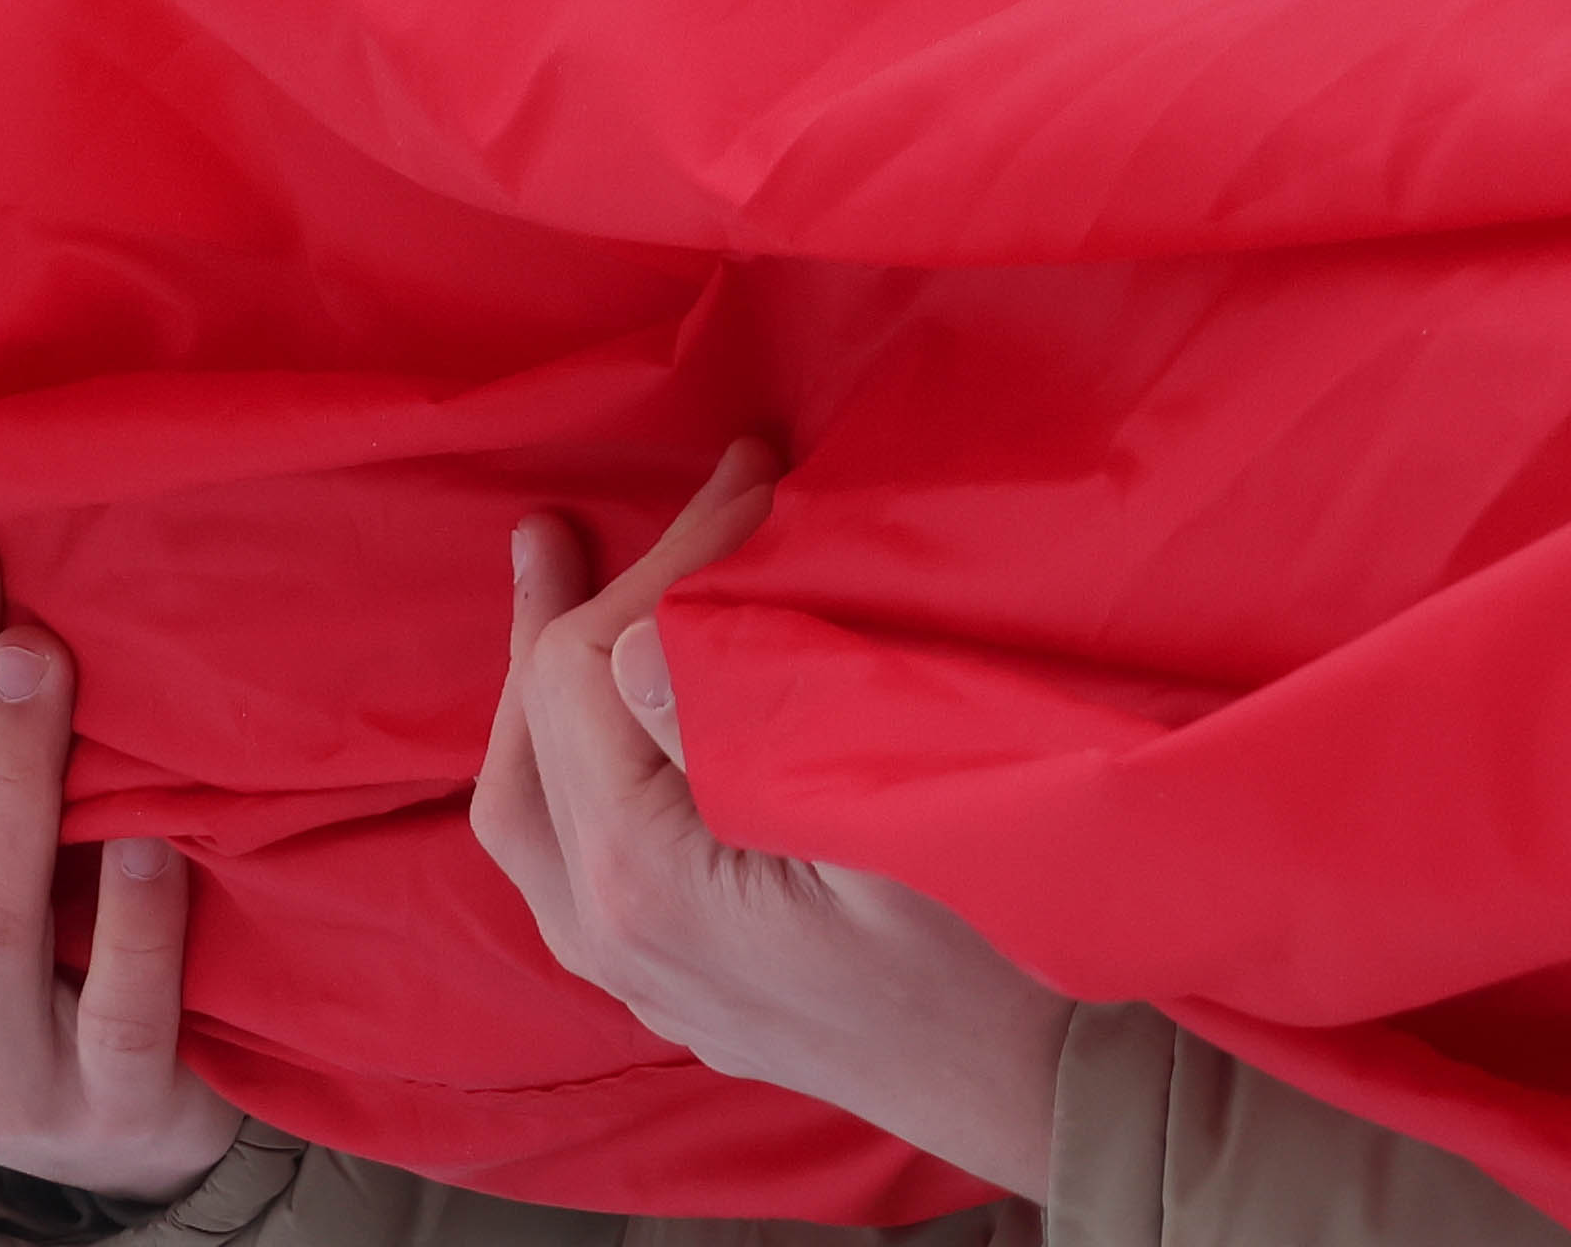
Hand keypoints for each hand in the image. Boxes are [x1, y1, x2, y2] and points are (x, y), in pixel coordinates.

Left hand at [471, 446, 1069, 1196]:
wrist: (1044, 1089)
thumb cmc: (990, 949)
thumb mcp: (891, 814)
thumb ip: (753, 720)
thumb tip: (642, 639)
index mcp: (642, 880)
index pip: (589, 672)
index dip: (660, 556)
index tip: (744, 482)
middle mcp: (606, 933)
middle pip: (531, 735)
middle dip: (565, 612)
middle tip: (567, 519)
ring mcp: (629, 971)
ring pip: (526, 806)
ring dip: (542, 690)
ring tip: (553, 592)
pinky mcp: (667, 980)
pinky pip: (560, 857)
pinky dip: (562, 765)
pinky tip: (598, 720)